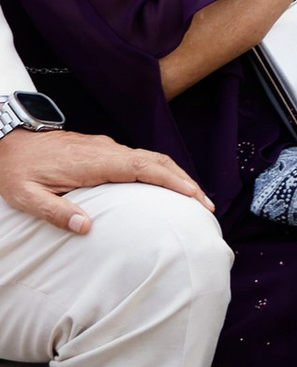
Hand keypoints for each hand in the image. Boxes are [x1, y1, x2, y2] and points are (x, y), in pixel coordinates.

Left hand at [0, 127, 212, 233]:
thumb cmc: (15, 170)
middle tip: (206, 205)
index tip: (195, 197)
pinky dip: (159, 171)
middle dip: (185, 181)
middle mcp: (105, 150)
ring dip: (174, 175)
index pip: (143, 168)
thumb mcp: (27, 196)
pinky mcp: (101, 149)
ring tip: (193, 198)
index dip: (173, 181)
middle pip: (156, 161)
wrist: (5, 139)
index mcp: (93, 162)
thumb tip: (88, 227)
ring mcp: (104, 148)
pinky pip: (138, 158)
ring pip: (149, 158)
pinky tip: (162, 186)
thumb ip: (56, 212)